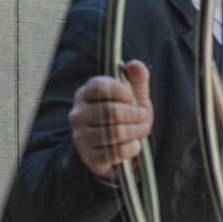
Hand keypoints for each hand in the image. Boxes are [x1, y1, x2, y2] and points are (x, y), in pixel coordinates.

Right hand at [70, 60, 152, 177]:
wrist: (120, 148)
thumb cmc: (126, 116)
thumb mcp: (134, 96)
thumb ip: (137, 79)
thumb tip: (135, 64)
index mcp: (85, 94)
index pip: (101, 87)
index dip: (123, 91)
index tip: (133, 97)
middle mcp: (78, 115)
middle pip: (112, 111)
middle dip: (136, 115)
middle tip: (145, 118)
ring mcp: (81, 137)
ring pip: (116, 132)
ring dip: (137, 131)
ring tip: (142, 130)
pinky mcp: (89, 157)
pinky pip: (117, 152)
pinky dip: (132, 148)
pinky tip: (134, 145)